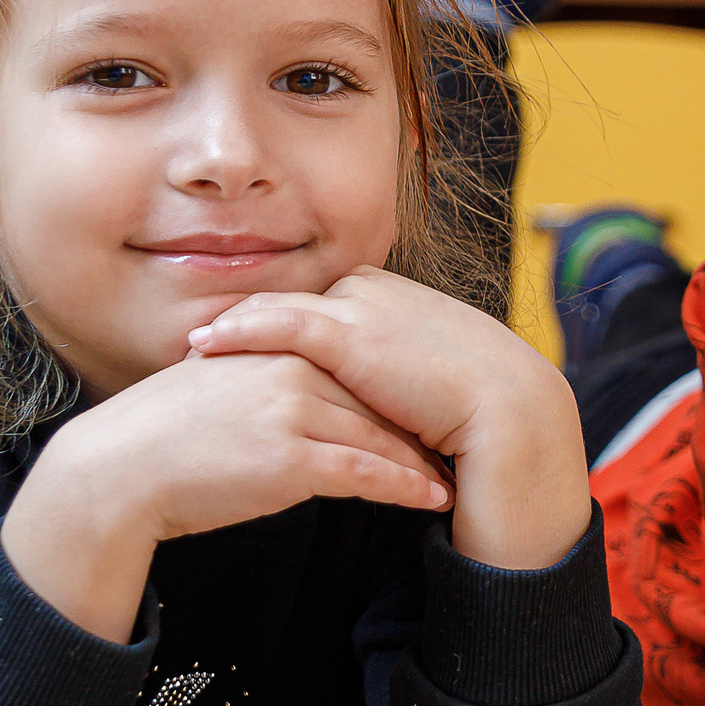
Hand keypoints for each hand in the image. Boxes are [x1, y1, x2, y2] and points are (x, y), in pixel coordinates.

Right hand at [5, 350, 451, 639]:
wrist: (117, 473)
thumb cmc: (167, 438)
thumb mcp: (226, 388)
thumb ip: (274, 379)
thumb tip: (312, 388)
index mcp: (279, 348)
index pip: (359, 367)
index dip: (403, 392)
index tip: (438, 408)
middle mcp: (292, 372)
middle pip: (379, 399)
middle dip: (426, 424)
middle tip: (467, 442)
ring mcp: (292, 414)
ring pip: (379, 436)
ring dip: (425, 459)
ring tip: (460, 476)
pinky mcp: (289, 460)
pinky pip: (364, 474)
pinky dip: (404, 487)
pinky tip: (433, 500)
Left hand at [190, 268, 591, 569]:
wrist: (510, 414)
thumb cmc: (476, 410)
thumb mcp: (428, 381)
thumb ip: (393, 375)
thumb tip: (375, 399)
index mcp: (395, 297)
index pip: (321, 304)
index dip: (277, 322)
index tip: (239, 341)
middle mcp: (376, 291)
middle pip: (293, 301)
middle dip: (248, 318)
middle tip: (201, 341)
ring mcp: (363, 307)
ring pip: (279, 308)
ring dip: (233, 323)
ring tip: (194, 344)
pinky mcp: (352, 333)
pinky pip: (279, 323)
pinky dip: (239, 328)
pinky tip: (206, 341)